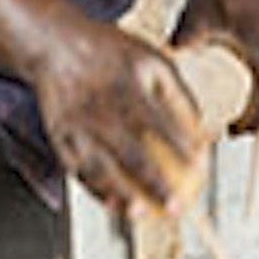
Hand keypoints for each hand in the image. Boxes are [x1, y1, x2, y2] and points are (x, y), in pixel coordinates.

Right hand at [31, 24, 206, 221]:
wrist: (55, 44)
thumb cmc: (110, 52)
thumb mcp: (151, 58)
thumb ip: (178, 90)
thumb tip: (202, 126)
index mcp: (127, 87)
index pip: (160, 123)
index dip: (180, 147)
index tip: (199, 169)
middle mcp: (102, 109)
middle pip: (131, 153)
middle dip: (154, 183)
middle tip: (176, 207)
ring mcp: (78, 126)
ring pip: (101, 167)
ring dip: (120, 193)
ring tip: (139, 213)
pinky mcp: (60, 137)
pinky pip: (78, 169)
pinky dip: (94, 189)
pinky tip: (112, 205)